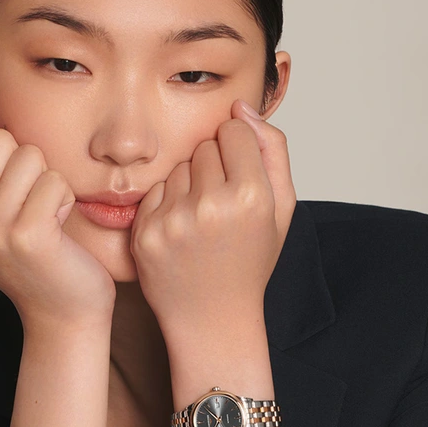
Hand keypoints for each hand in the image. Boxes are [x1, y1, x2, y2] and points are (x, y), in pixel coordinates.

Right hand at [0, 124, 116, 327]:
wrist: (63, 310)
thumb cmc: (36, 256)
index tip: (8, 191)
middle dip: (26, 164)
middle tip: (32, 204)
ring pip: (30, 155)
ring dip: (48, 181)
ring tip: (46, 216)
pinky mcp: (27, 236)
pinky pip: (55, 179)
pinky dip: (65, 197)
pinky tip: (59, 226)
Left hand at [129, 99, 295, 351]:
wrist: (212, 318)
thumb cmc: (250, 262)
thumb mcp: (282, 209)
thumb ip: (273, 150)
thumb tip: (241, 108)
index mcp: (252, 197)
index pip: (234, 129)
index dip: (239, 150)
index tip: (240, 175)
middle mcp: (210, 205)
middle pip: (204, 146)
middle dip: (214, 166)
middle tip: (222, 205)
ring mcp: (174, 220)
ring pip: (178, 167)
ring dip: (189, 184)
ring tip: (202, 221)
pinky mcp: (145, 232)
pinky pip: (155, 190)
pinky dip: (167, 203)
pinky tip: (181, 231)